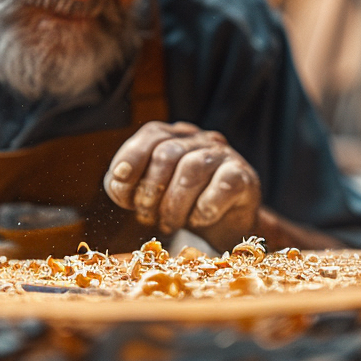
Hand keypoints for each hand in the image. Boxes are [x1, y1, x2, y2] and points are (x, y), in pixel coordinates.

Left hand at [104, 121, 260, 245]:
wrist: (226, 226)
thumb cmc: (183, 206)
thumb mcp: (150, 195)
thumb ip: (128, 187)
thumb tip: (117, 183)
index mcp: (174, 138)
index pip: (151, 134)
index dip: (131, 160)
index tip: (122, 190)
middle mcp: (199, 140)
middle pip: (166, 153)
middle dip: (151, 190)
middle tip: (148, 216)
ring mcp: (224, 155)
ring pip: (192, 168)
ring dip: (175, 203)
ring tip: (170, 224)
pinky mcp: (243, 177)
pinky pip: (223, 185)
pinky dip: (205, 207)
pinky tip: (199, 219)